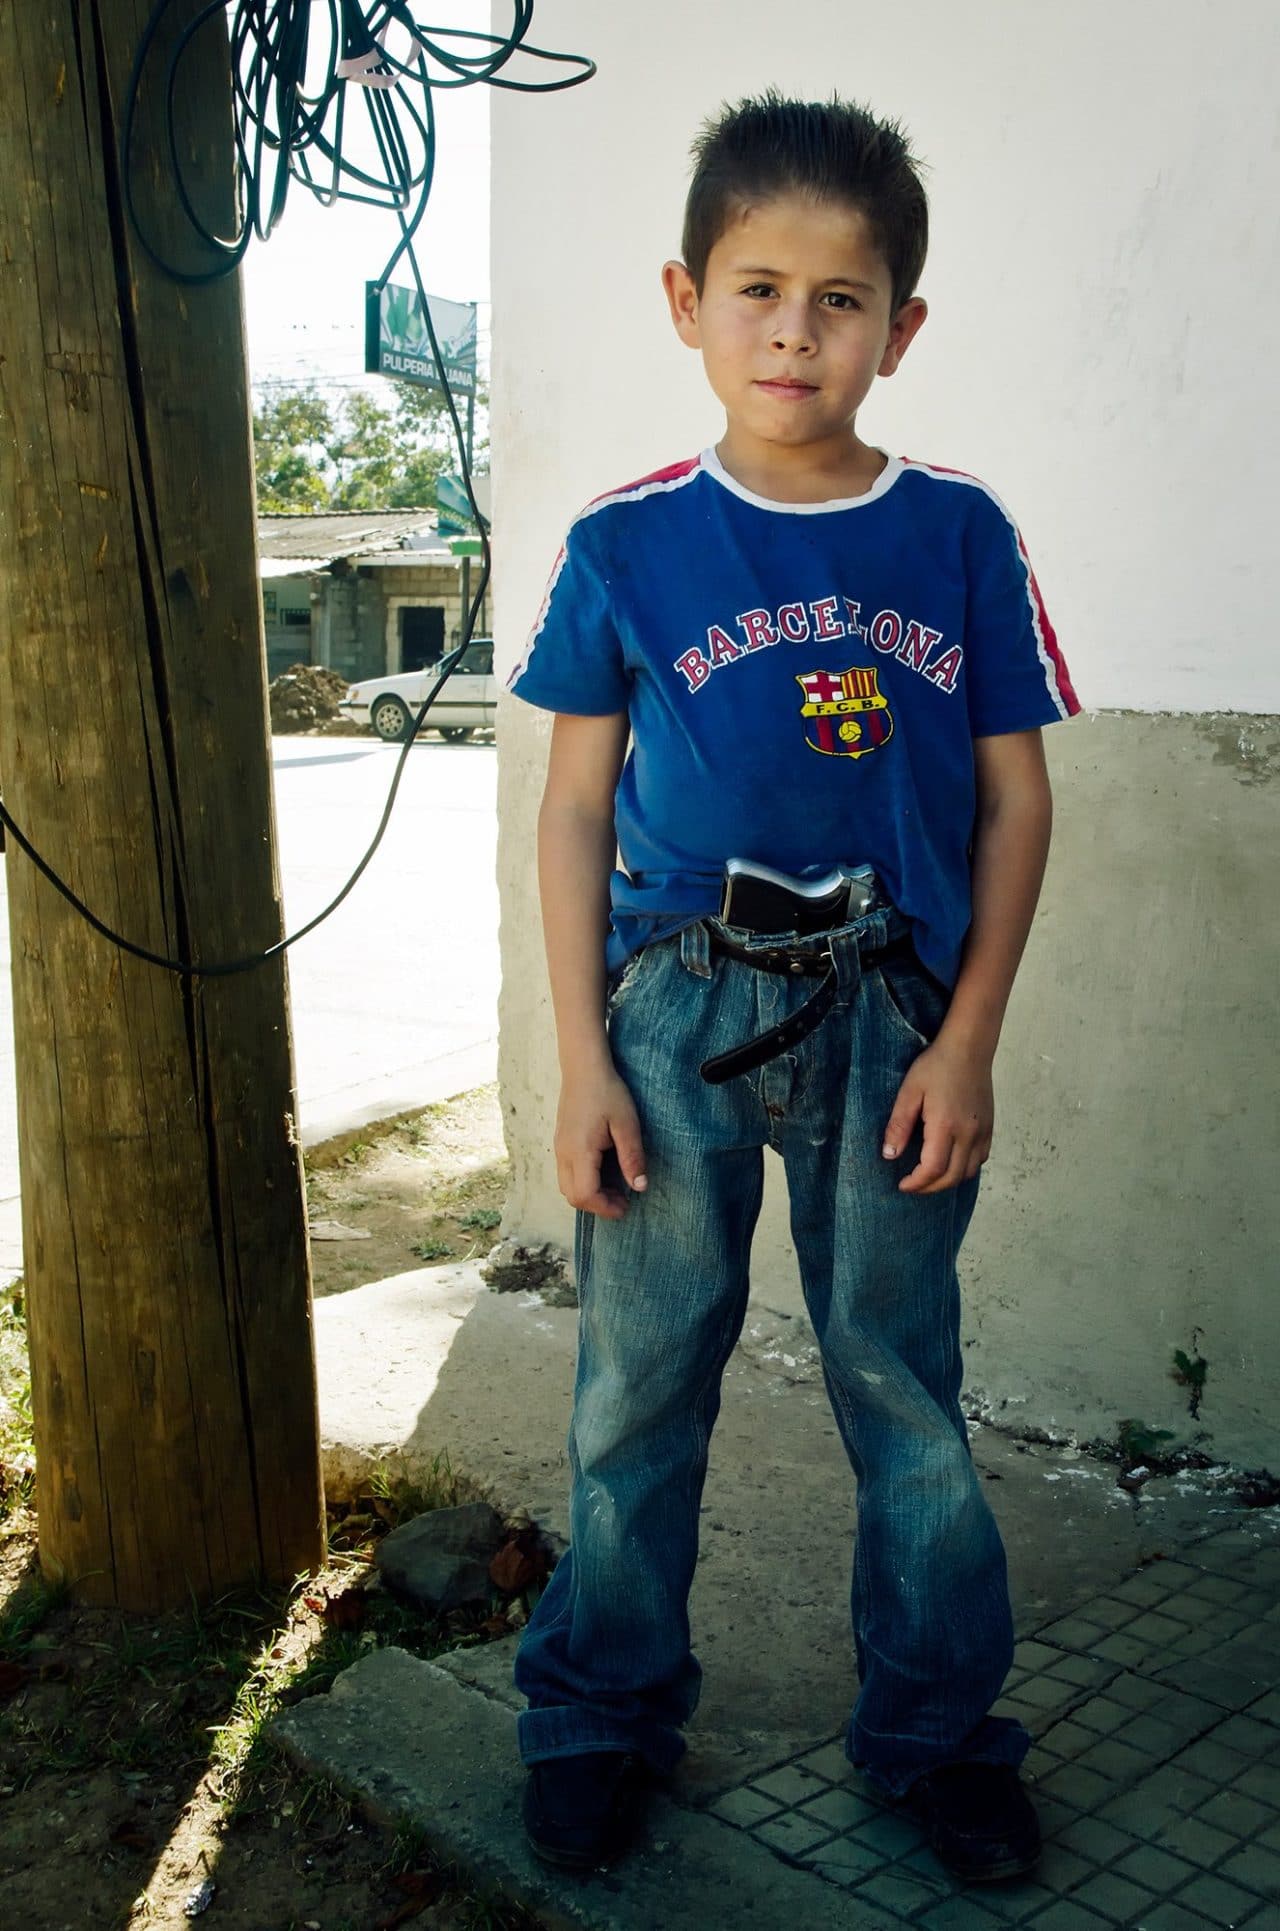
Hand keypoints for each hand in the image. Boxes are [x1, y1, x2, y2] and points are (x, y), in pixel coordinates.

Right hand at [555, 1066, 647, 1218]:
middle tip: (623, 1200)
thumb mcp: (627, 1124)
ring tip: (614, 1187)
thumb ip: (632, 1157)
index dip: (605, 1207)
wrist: (584, 1068)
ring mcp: (559, 1148)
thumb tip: (639, 1187)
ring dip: (589, 1194)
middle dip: (597, 1205)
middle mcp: (563, 1153)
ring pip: (567, 1187)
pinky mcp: (560, 1142)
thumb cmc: (607, 1092)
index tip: (626, 1207)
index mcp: (579, 1151)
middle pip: (572, 1196)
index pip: (585, 1194)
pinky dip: (583, 1182)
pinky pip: (566, 1173)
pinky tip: (602, 1171)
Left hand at [881, 1035, 993, 1194]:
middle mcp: (968, 1133)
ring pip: (969, 1172)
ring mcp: (982, 1132)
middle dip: (930, 1187)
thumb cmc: (936, 1066)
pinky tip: (950, 1162)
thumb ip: (899, 1125)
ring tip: (929, 1177)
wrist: (968, 1049)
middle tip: (912, 1185)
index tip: (902, 1185)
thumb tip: (890, 1155)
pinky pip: (980, 1159)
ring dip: (948, 1181)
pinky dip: (964, 1168)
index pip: (933, 1169)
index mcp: (946, 1125)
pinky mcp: (989, 1127)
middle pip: (952, 1177)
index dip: (917, 1183)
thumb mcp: (909, 1091)